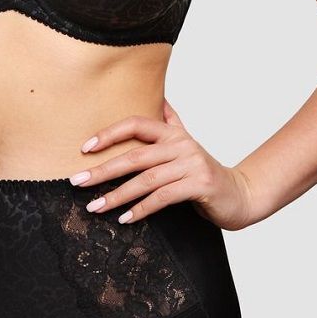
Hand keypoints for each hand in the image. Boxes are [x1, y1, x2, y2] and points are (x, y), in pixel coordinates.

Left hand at [68, 96, 252, 231]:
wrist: (239, 194)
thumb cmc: (203, 172)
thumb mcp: (186, 144)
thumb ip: (171, 123)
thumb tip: (159, 99)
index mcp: (173, 133)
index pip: (136, 124)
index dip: (109, 134)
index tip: (84, 148)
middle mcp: (182, 144)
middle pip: (135, 155)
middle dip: (103, 170)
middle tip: (77, 181)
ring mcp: (192, 164)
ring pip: (146, 180)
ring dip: (117, 195)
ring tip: (95, 207)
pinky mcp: (200, 185)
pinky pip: (163, 198)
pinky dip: (142, 209)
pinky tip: (125, 218)